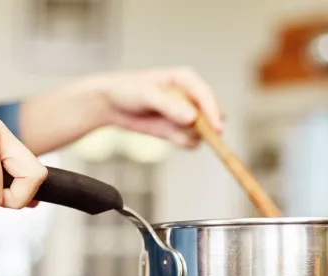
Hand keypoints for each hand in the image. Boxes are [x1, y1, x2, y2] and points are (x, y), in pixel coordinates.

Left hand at [20, 67, 224, 154]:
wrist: (110, 103)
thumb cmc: (127, 89)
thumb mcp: (147, 94)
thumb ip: (169, 105)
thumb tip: (192, 117)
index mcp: (186, 80)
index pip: (206, 96)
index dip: (213, 112)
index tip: (216, 129)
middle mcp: (190, 97)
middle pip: (210, 116)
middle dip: (204, 128)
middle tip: (187, 133)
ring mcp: (186, 115)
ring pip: (201, 132)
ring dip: (189, 135)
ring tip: (167, 130)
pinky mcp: (179, 129)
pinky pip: (190, 141)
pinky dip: (181, 142)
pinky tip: (165, 135)